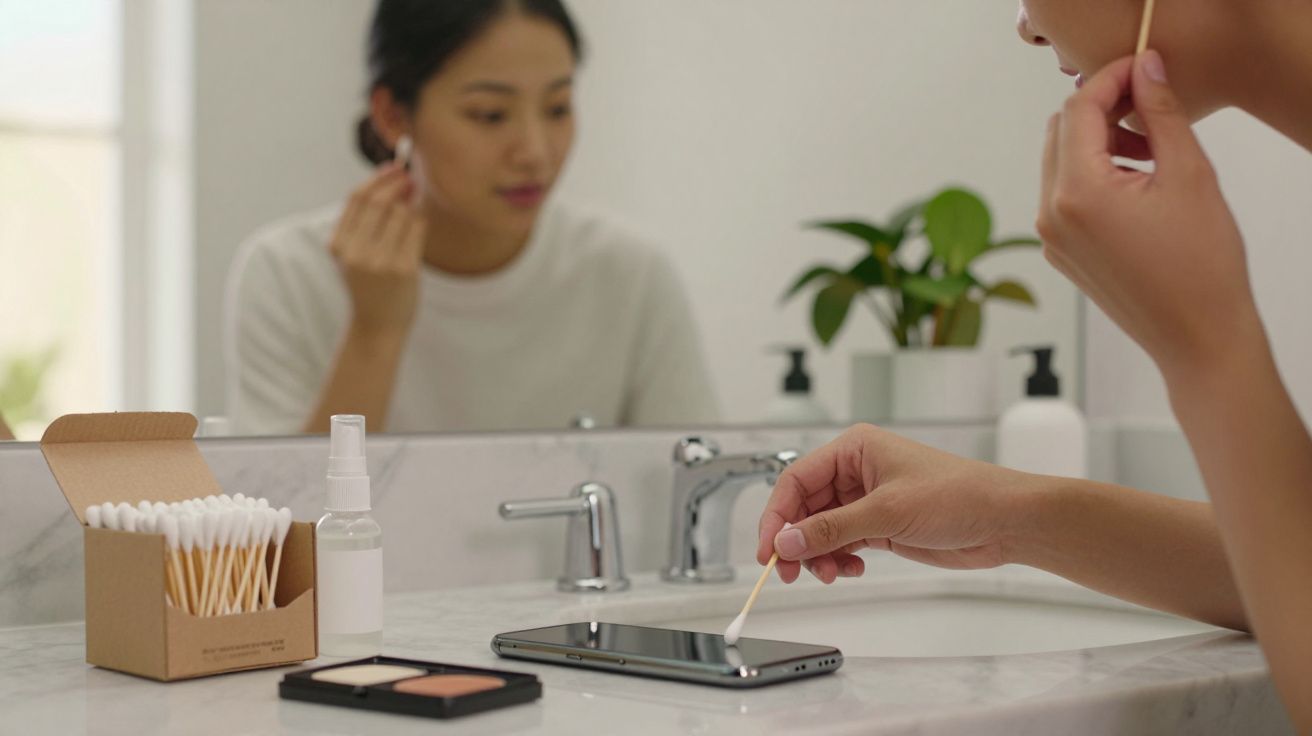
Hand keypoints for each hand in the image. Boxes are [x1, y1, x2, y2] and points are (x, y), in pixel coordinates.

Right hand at [329, 164, 427, 334]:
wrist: (378, 325)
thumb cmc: (369, 285)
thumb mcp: (353, 254)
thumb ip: (363, 222)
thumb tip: (391, 178)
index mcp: (338, 245)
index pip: (357, 198)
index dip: (377, 178)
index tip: (393, 169)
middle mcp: (356, 253)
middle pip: (379, 201)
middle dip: (398, 183)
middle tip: (411, 177)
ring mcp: (380, 262)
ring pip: (401, 213)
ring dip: (411, 202)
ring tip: (414, 201)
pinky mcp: (404, 269)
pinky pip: (417, 230)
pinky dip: (421, 219)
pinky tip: (420, 220)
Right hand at [756, 424, 1033, 583]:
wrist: (1004, 521)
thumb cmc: (958, 495)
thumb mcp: (887, 512)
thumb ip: (832, 528)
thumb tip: (786, 541)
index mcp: (854, 449)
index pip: (796, 480)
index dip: (777, 516)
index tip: (768, 549)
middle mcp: (856, 471)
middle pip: (804, 507)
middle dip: (796, 540)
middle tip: (790, 572)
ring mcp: (867, 499)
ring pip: (821, 529)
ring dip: (819, 554)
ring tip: (830, 573)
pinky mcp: (880, 524)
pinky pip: (842, 542)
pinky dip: (839, 559)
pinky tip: (851, 569)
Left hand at [1038, 50, 1261, 378]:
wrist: (1197, 337)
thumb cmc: (1202, 264)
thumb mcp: (1188, 174)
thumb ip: (1160, 113)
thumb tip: (1145, 69)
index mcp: (1076, 193)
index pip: (1077, 109)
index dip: (1110, 79)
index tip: (1143, 68)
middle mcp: (1050, 215)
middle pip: (1060, 131)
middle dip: (1101, 110)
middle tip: (1150, 110)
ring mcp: (1050, 238)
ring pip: (1059, 162)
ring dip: (1098, 143)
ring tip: (1151, 152)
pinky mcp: (1060, 252)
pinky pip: (1063, 195)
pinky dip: (1092, 175)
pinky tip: (1137, 185)